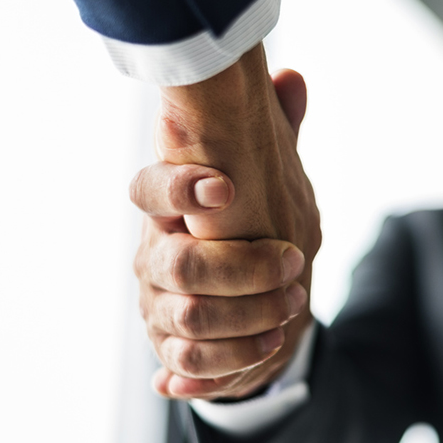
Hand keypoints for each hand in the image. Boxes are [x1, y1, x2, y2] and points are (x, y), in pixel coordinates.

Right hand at [131, 64, 319, 399]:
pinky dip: (226, 362)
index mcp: (168, 209)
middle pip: (180, 265)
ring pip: (190, 319)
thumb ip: (276, 132)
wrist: (240, 300)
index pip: (148, 190)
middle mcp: (153, 256)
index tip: (226, 187)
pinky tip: (264, 347)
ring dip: (249, 318)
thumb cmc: (249, 226)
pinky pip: (187, 363)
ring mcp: (156, 305)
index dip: (179, 187)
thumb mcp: (268, 178)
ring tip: (291, 306)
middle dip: (245, 269)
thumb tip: (291, 79)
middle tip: (294, 261)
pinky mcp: (168, 347)